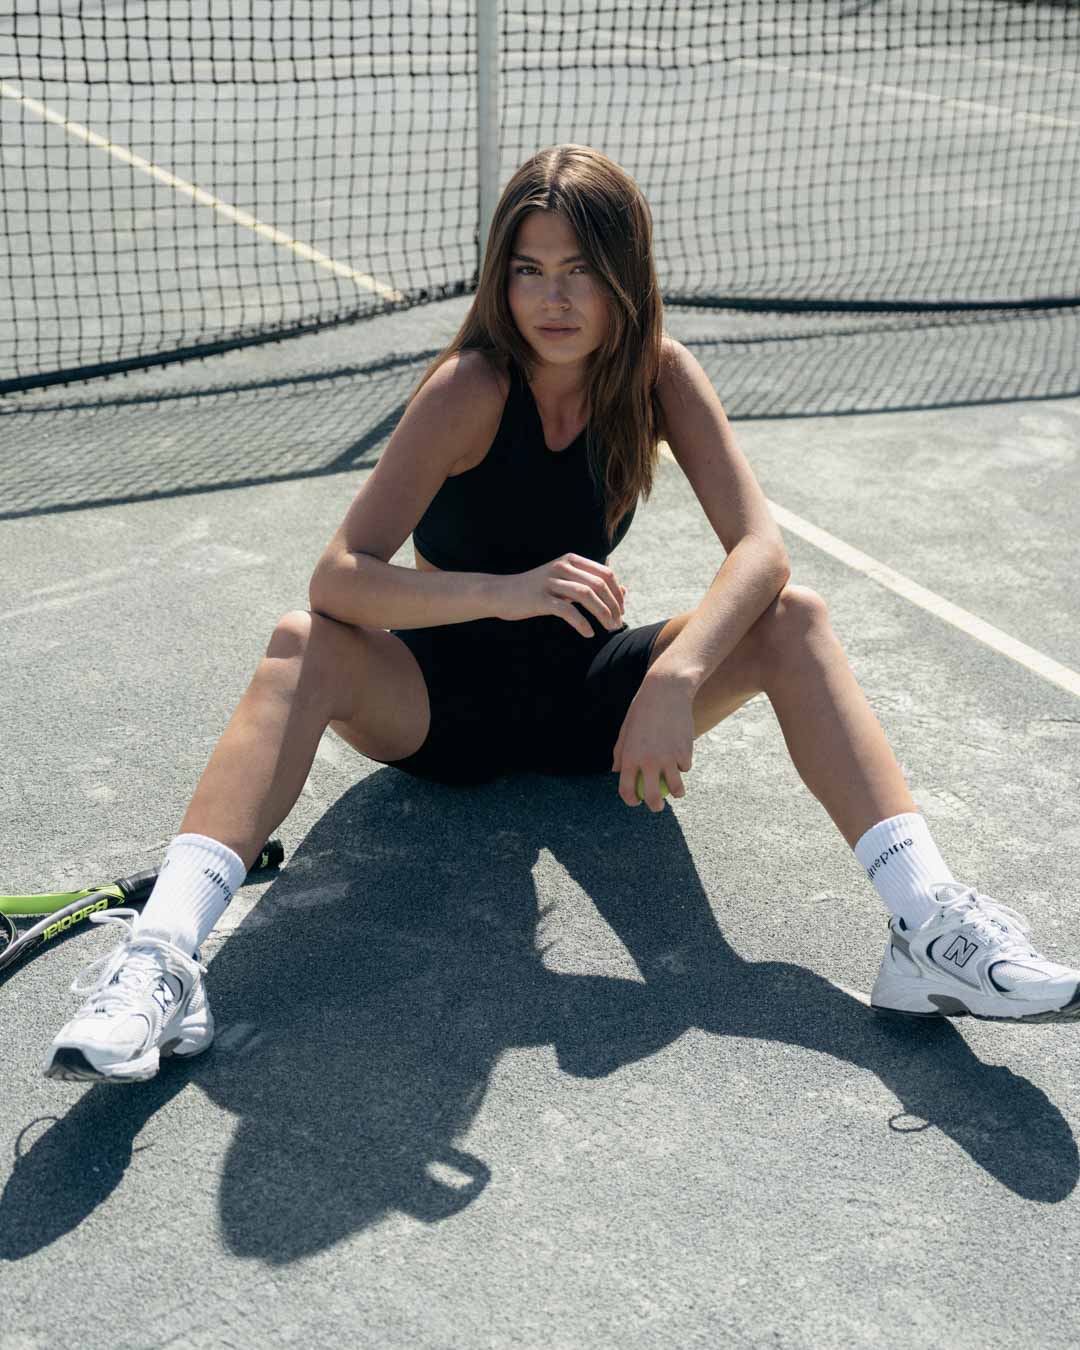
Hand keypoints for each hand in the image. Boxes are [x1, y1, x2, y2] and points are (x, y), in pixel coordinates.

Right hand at [495, 553, 625, 636]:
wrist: (501, 593)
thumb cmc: (537, 590)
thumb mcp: (566, 582)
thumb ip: (592, 584)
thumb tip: (624, 590)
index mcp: (571, 560)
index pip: (605, 573)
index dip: (617, 593)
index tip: (622, 610)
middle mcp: (562, 567)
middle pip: (599, 584)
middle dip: (613, 606)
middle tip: (618, 624)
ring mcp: (550, 582)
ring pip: (586, 595)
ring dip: (602, 614)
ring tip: (609, 628)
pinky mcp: (540, 598)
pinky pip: (567, 611)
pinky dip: (582, 623)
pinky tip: (588, 633)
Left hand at [612, 674, 693, 811]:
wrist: (666, 693)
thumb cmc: (642, 711)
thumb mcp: (626, 730)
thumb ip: (620, 753)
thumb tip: (617, 772)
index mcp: (630, 758)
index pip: (627, 789)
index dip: (631, 800)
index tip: (636, 801)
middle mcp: (649, 762)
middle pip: (653, 797)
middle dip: (655, 807)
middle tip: (658, 807)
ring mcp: (668, 759)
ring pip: (676, 788)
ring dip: (677, 793)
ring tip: (678, 793)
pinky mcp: (685, 753)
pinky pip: (685, 768)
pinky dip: (684, 765)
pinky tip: (682, 756)